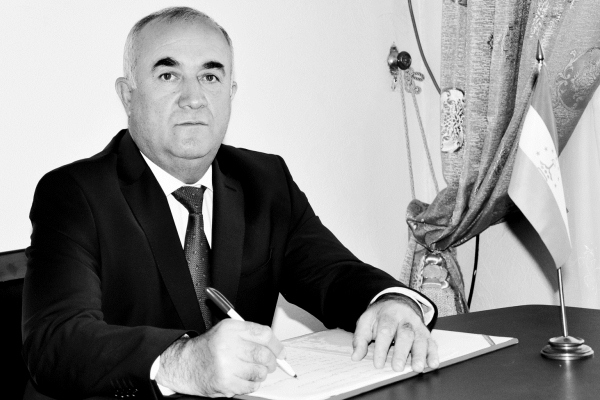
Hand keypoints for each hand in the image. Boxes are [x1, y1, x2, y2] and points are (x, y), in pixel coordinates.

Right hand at [156, 319, 283, 396]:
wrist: (186, 364)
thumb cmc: (209, 348)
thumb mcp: (226, 331)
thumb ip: (250, 334)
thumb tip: (276, 346)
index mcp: (230, 329)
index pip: (264, 334)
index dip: (276, 344)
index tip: (281, 351)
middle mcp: (228, 345)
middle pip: (264, 354)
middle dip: (272, 361)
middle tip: (270, 363)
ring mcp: (226, 365)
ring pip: (260, 372)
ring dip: (261, 373)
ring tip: (252, 370)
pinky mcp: (225, 383)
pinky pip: (251, 386)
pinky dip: (252, 384)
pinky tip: (244, 378)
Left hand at [351, 295, 438, 372]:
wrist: (396, 303)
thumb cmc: (380, 316)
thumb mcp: (366, 321)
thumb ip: (360, 339)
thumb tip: (355, 356)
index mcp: (388, 315)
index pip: (385, 331)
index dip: (381, 348)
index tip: (378, 364)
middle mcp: (405, 320)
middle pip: (405, 335)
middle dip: (401, 352)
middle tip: (397, 367)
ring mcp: (417, 326)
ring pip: (420, 339)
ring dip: (420, 354)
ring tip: (417, 368)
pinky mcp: (426, 333)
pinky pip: (431, 342)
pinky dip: (433, 354)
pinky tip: (432, 363)